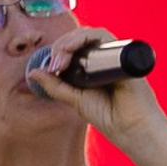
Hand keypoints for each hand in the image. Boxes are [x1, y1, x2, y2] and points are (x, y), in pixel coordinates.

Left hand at [26, 24, 166, 154]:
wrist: (133, 131)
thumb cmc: (110, 117)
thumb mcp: (75, 99)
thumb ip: (55, 86)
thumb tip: (33, 72)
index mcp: (93, 67)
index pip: (73, 48)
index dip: (57, 52)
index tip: (48, 69)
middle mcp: (105, 58)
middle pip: (79, 38)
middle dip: (61, 46)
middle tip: (54, 65)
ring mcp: (115, 55)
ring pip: (90, 34)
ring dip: (70, 41)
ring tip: (60, 58)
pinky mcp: (123, 55)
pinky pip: (103, 37)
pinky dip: (86, 38)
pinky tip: (73, 50)